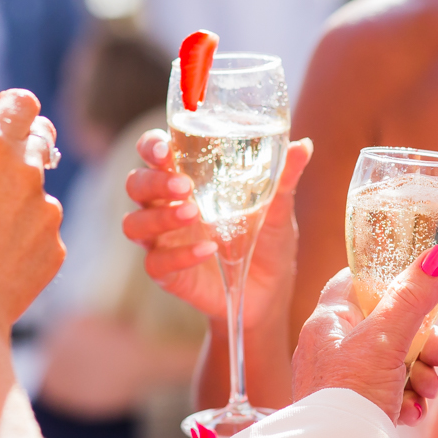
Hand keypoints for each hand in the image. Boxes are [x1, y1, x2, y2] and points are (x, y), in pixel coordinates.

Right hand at [0, 89, 64, 332]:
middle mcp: (28, 172)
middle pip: (40, 139)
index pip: (23, 102)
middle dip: (18, 143)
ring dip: (18, 193)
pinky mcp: (53, 247)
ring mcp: (47, 211)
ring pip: (40, 188)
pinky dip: (23, 234)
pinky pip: (41, 230)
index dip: (8, 106)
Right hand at [122, 129, 312, 328]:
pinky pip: (157, 263)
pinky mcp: (167, 273)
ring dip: (160, 217)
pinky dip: (180, 256)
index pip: (153, 152)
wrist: (270, 292)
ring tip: (193, 214)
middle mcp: (166, 205)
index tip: (165, 147)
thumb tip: (302, 146)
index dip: (151, 146)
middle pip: (136, 184)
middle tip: (183, 185)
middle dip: (154, 181)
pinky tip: (208, 251)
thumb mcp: (278, 208)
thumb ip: (284, 178)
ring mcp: (162, 240)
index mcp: (186, 178)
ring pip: (135, 223)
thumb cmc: (266, 239)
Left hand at [292, 250, 437, 425]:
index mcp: (328, 322)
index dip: (388, 280)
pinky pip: (388, 394)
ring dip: (420, 373)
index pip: (355, 282)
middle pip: (386, 326)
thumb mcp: (386, 339)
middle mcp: (331, 347)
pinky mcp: (354, 409)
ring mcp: (341, 380)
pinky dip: (406, 399)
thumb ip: (412, 298)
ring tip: (429, 388)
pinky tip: (413, 412)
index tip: (418, 289)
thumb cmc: (349, 393)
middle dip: (422, 342)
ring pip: (392, 362)